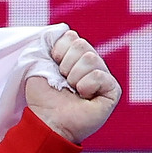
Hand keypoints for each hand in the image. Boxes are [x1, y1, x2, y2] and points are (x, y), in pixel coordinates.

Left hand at [24, 29, 120, 143]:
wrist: (46, 121)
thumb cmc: (42, 97)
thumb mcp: (38, 64)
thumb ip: (48, 44)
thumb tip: (63, 30)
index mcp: (75, 57)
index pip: (71, 37)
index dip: (58, 51)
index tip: (53, 66)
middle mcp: (91, 65)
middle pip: (82, 45)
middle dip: (66, 64)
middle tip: (63, 81)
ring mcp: (103, 77)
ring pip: (91, 58)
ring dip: (74, 76)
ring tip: (73, 90)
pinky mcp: (112, 91)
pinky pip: (100, 75)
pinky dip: (87, 86)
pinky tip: (84, 97)